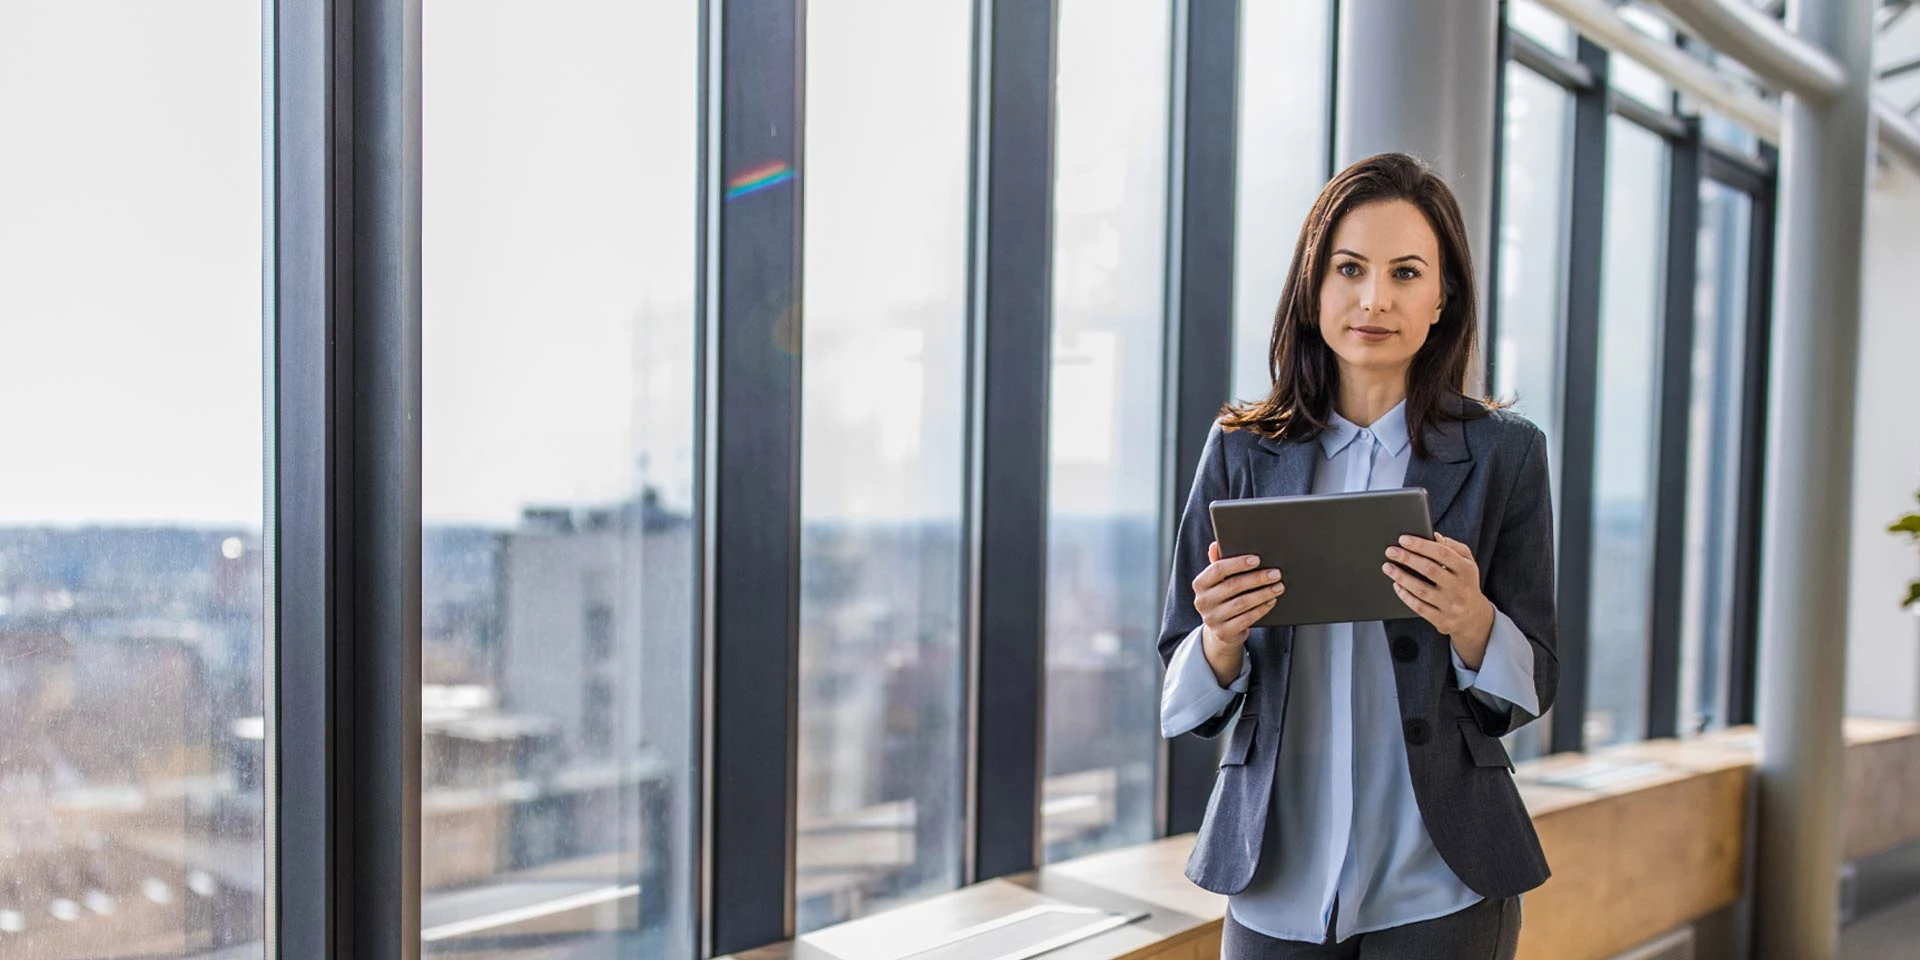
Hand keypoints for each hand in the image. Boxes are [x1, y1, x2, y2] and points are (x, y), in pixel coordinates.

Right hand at [1192, 541, 1283, 684]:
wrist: (1220, 631)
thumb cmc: (1223, 598)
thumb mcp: (1218, 582)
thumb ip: (1218, 563)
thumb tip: (1215, 545)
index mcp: (1199, 584)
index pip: (1217, 569)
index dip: (1237, 563)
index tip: (1257, 559)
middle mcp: (1202, 601)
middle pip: (1233, 586)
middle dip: (1257, 578)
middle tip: (1275, 573)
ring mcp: (1212, 618)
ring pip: (1242, 603)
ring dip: (1263, 594)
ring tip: (1278, 587)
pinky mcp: (1224, 632)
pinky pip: (1246, 619)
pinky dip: (1261, 609)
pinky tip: (1271, 601)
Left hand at [1383, 533, 1494, 662]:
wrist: (1474, 616)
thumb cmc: (1465, 582)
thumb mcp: (1467, 563)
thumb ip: (1453, 547)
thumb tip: (1434, 536)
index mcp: (1466, 569)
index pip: (1442, 553)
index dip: (1421, 545)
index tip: (1403, 539)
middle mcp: (1460, 588)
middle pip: (1429, 570)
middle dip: (1407, 559)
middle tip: (1390, 551)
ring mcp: (1451, 605)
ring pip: (1421, 590)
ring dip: (1401, 577)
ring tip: (1387, 567)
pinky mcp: (1442, 620)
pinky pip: (1419, 607)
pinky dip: (1405, 596)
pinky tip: (1396, 585)